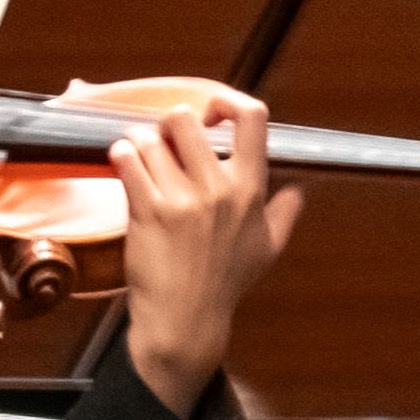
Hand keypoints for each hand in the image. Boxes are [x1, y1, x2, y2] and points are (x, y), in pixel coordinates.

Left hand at [107, 83, 302, 417]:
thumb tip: (299, 189)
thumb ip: (286, 212)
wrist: (187, 318)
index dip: (227, 101)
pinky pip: (127, 160)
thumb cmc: (225, 283)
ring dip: (138, 140)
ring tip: (138, 154)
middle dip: (168, 123)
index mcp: (251, 188)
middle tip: (163, 139)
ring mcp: (182, 199)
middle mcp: (218, 188)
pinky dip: (120, 154)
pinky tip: (123, 163)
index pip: (253, 119)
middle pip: (185, 118)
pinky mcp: (147, 211)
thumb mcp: (269, 247)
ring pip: (150, 138)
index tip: (212, 111)